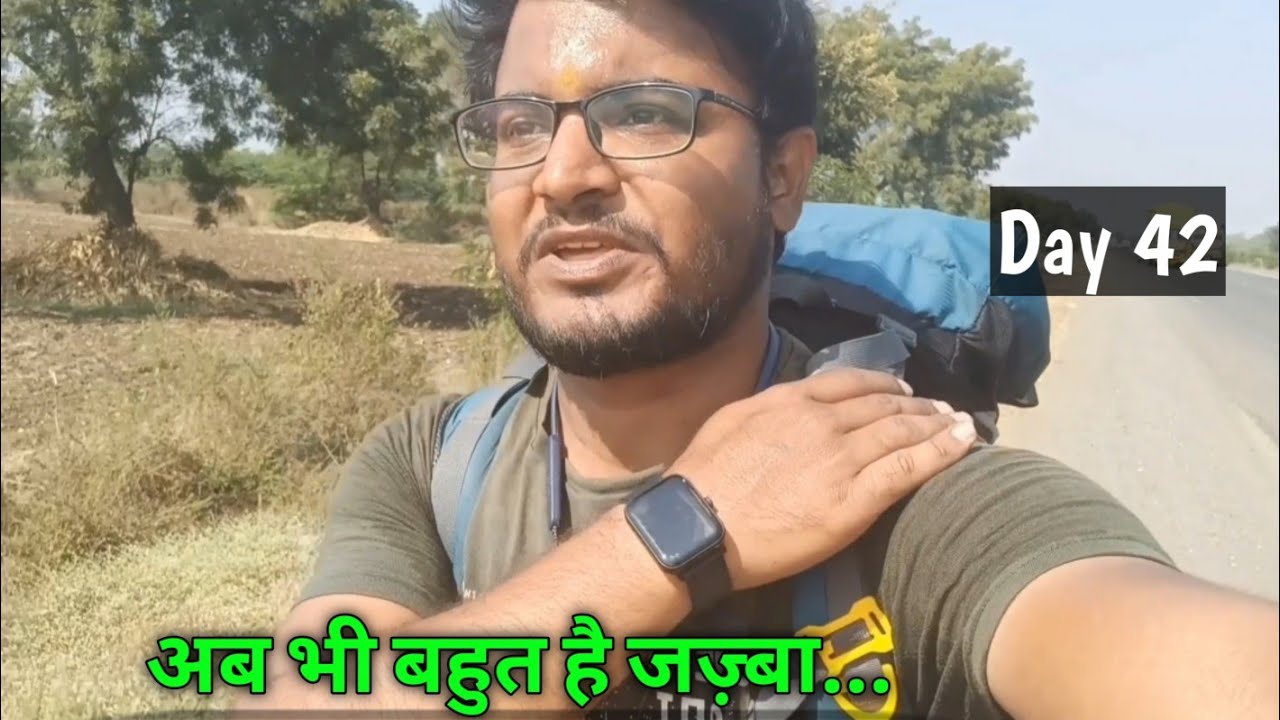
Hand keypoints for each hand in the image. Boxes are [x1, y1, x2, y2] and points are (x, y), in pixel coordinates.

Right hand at [668, 368, 976, 590]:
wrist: (699, 526)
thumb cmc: (703, 480)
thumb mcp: (730, 422)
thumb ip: (769, 408)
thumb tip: (790, 406)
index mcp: (790, 401)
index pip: (851, 383)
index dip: (884, 384)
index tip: (902, 390)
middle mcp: (822, 422)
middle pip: (884, 406)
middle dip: (918, 405)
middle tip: (942, 409)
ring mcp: (841, 460)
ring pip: (902, 433)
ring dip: (938, 424)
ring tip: (960, 424)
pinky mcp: (855, 500)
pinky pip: (908, 469)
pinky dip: (941, 452)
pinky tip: (963, 443)